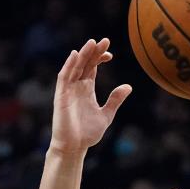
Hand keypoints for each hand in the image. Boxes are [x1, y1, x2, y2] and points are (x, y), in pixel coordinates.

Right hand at [50, 38, 131, 153]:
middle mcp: (77, 86)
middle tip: (105, 41)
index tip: (110, 54)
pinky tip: (75, 55)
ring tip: (92, 42)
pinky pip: (64, 77)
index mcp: (87, 89)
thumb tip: (128, 86)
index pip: (93, 67)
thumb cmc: (87, 134)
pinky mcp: (61, 96)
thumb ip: (115, 100)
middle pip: (85, 63)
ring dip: (83, 54)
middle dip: (94, 52)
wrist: (74, 147)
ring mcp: (68, 90)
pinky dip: (69, 65)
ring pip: (75, 67)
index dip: (100, 58)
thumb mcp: (106, 115)